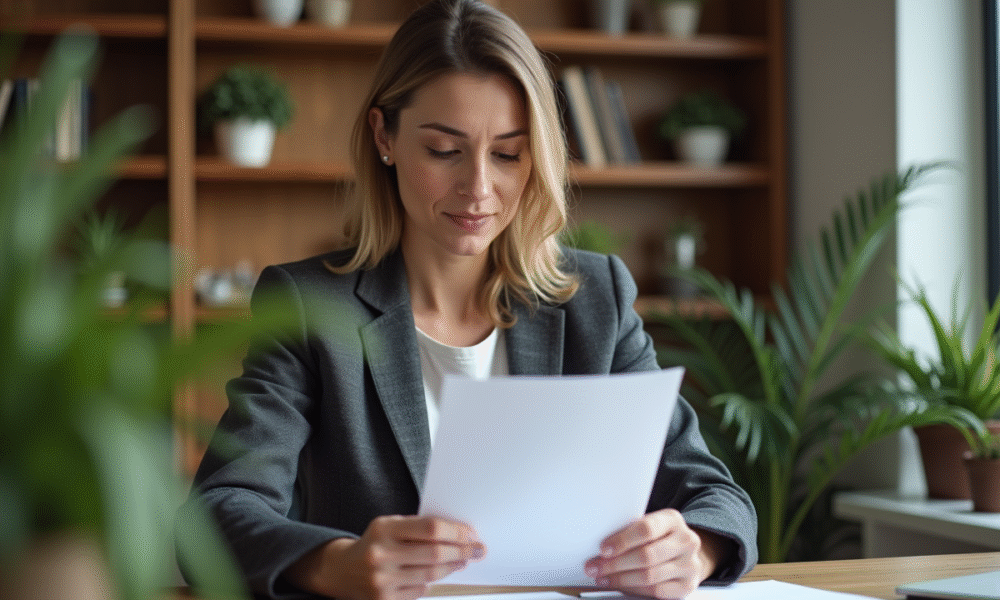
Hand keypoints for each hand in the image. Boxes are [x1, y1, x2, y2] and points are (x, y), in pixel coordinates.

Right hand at [285, 515, 485, 599]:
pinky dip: (432, 581)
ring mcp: (382, 580)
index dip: (455, 531)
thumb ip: (418, 527)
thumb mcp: (389, 526)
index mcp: (383, 530)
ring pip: (430, 575)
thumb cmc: (375, 543)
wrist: (342, 571)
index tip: (470, 533)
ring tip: (463, 560)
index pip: (430, 529)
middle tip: (477, 549)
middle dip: (461, 551)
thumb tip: (458, 533)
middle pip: (434, 554)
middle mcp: (381, 555)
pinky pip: (420, 590)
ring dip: (452, 567)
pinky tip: (438, 573)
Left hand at [584, 508, 727, 598]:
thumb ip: (632, 531)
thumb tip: (602, 547)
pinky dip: (634, 590)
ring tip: (603, 578)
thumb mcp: (651, 525)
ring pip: (649, 576)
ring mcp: (690, 564)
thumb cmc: (660, 537)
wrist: (687, 552)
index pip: (646, 529)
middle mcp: (686, 541)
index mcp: (672, 520)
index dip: (622, 540)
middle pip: (646, 556)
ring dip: (620, 579)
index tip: (603, 549)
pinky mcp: (688, 585)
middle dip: (615, 564)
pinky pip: (656, 591)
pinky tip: (620, 586)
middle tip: (595, 567)